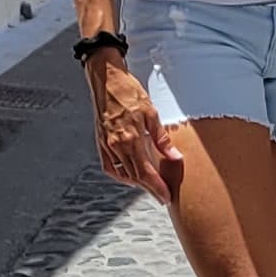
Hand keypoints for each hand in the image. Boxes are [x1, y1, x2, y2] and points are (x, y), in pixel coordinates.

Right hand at [89, 51, 180, 199]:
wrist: (106, 79)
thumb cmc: (128, 91)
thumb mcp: (151, 112)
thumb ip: (162, 138)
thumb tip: (175, 157)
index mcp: (130, 139)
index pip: (145, 173)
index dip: (157, 188)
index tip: (166, 197)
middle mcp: (117, 146)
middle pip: (135, 177)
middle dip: (150, 189)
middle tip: (162, 195)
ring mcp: (107, 146)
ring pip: (123, 174)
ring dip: (137, 183)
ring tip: (150, 186)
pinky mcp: (101, 143)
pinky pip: (110, 167)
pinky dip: (121, 175)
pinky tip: (130, 175)